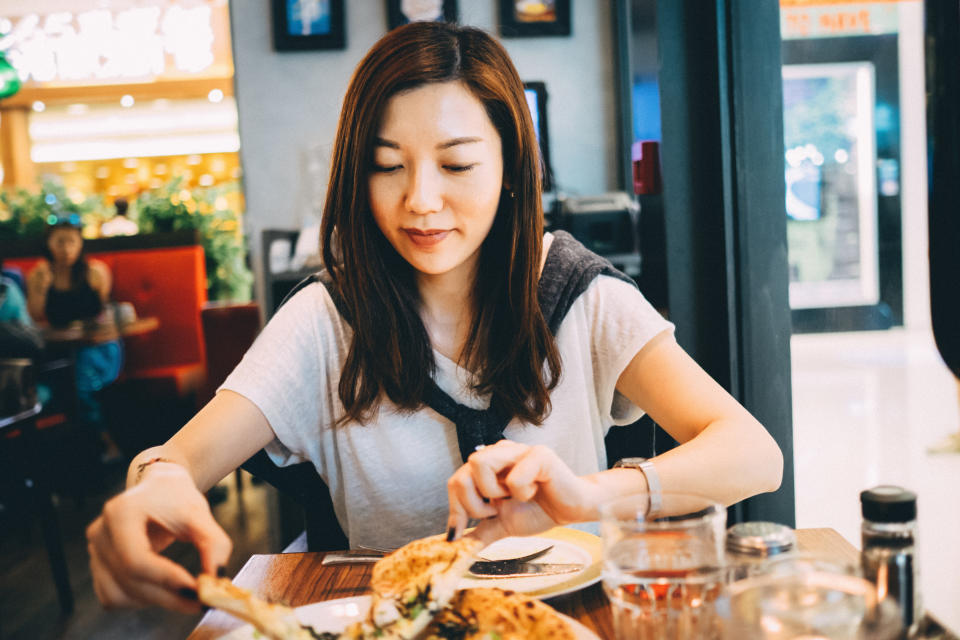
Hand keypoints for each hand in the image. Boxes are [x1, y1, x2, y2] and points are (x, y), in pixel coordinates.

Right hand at [86, 462, 231, 612]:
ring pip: (120, 594)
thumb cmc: (177, 497)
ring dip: (155, 601)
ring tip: (185, 591)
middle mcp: (100, 532)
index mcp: (120, 512)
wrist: (157, 489)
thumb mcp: (200, 513)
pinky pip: (113, 597)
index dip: (166, 579)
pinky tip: (163, 589)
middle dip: (169, 597)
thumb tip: (216, 579)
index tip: (198, 590)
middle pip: (130, 580)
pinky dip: (140, 600)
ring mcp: (94, 551)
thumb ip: (213, 544)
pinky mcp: (97, 566)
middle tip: (202, 603)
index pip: (136, 558)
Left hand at [446, 440, 599, 544]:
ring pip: (479, 463)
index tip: (459, 533)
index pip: (455, 482)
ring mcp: (518, 451)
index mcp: (488, 467)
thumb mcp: (502, 525)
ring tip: (513, 498)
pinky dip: (522, 493)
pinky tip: (536, 491)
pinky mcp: (539, 455)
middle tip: (495, 512)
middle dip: (473, 504)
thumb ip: (479, 534)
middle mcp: (499, 453)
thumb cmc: (540, 510)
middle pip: (462, 474)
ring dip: (493, 492)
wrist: (573, 510)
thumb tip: (455, 548)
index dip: (455, 510)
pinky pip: (514, 476)